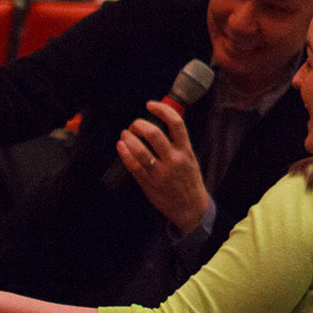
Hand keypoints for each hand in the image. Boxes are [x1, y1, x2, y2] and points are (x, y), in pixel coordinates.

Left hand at [115, 101, 210, 234]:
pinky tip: (121, 146)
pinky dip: (124, 153)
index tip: (151, 105)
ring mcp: (160, 172)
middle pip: (154, 134)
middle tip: (135, 124)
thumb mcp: (190, 158)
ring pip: (140, 150)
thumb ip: (178, 143)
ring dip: (129, 138)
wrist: (191, 207)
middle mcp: (174, 160)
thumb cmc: (189, 181)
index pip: (176, 123)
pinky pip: (133, 165)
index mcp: (186, 151)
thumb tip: (161, 123)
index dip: (162, 109)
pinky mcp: (149, 183)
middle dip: (139, 124)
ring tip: (125, 134)